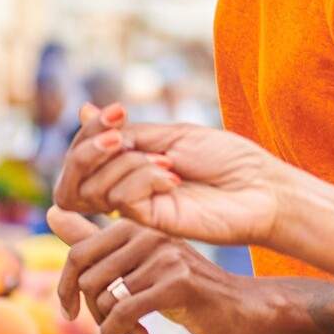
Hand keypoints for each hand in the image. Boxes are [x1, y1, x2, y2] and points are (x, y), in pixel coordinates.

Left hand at [47, 208, 258, 333]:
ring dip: (109, 326)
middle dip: (92, 312)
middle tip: (110, 326)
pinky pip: (124, 312)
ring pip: (105, 299)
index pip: (77, 255)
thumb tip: (52, 212)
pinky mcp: (177, 282)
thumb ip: (94, 239)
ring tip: (129, 331)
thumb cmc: (182, 286)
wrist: (238, 307)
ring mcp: (164, 256)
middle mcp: (148, 234)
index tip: (69, 312)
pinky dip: (117, 332)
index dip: (65, 290)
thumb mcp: (136, 262)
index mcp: (134, 224)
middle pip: (88, 280)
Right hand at [53, 119, 286, 248]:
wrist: (260, 187)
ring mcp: (137, 208)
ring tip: (167, 163)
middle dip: (87, 149)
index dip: (88, 130)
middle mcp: (126, 189)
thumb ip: (127, 132)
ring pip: (94, 186)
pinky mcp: (149, 224)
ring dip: (126, 162)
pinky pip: (120, 198)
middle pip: (72, 177)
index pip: (81, 153)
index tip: (118, 111)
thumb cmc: (225, 159)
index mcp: (130, 165)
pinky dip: (142, 178)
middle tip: (121, 134)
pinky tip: (173, 179)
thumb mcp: (171, 135)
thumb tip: (83, 109)